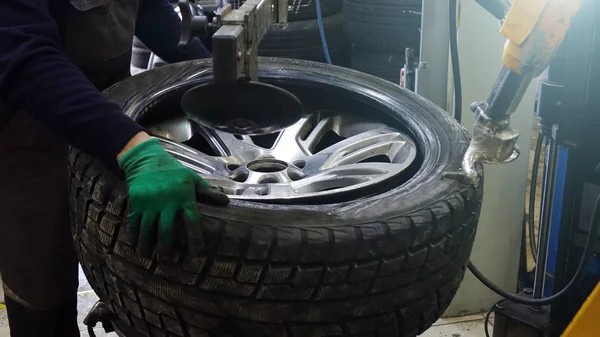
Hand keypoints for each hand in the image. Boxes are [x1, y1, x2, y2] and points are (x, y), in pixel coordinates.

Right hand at [118, 135, 228, 257]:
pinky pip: (135, 222)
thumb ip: (207, 192)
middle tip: (169, 263)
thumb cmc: (173, 171)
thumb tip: (226, 202)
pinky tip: (136, 245)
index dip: (195, 239)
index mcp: (184, 197)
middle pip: (167, 230)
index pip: (192, 221)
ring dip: (148, 245)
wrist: (146, 159)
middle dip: (167, 249)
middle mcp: (167, 202)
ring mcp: (149, 203)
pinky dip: (135, 235)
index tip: (197, 254)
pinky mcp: (136, 202)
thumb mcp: (192, 178)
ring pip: (148, 229)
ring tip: (150, 258)